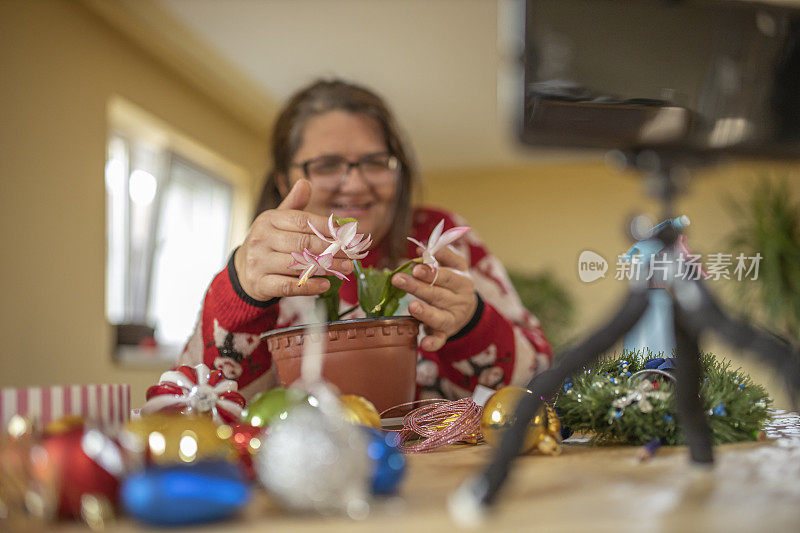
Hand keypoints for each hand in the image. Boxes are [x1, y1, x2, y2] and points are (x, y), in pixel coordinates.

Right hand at [233, 180, 352, 299]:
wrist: (244, 269)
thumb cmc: (269, 242)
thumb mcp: (277, 221)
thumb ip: (294, 205)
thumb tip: (305, 182)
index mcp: (268, 220)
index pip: (301, 221)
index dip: (325, 226)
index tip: (345, 232)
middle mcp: (261, 239)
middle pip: (302, 243)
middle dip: (331, 249)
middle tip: (352, 254)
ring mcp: (258, 262)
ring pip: (297, 264)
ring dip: (326, 267)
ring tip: (346, 268)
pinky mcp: (260, 284)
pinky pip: (288, 286)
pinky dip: (309, 286)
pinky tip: (326, 284)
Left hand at [391, 245, 477, 350]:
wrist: (468, 310)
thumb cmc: (454, 283)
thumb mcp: (454, 266)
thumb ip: (440, 255)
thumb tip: (421, 248)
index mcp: (462, 280)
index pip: (447, 275)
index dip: (432, 272)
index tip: (416, 266)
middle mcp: (460, 300)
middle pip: (438, 294)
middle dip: (418, 287)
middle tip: (398, 279)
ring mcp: (453, 318)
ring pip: (439, 317)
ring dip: (425, 313)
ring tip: (411, 306)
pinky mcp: (446, 333)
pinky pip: (440, 340)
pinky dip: (433, 343)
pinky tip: (423, 344)